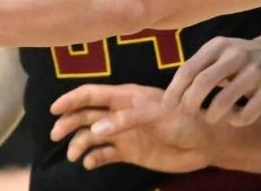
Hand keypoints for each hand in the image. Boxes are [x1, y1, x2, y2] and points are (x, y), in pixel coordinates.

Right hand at [50, 83, 213, 173]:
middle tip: (55, 135)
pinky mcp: (130, 153)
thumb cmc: (183, 118)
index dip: (70, 100)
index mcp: (123, 97)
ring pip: (91, 136)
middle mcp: (118, 114)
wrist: (206, 142)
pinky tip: (90, 164)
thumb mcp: (156, 113)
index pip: (90, 94)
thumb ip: (125, 120)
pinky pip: (105, 155)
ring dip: (78, 144)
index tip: (54, 109)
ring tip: (74, 156)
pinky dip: (94, 159)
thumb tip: (96, 130)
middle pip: (84, 115)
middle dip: (68, 123)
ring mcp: (123, 133)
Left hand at [164, 34, 260, 125]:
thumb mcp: (220, 52)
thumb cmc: (243, 57)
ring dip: (212, 114)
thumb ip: (201, 66)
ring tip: (210, 118)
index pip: (188, 68)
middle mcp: (235, 56)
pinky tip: (234, 118)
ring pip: (224, 100)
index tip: (166, 106)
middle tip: (187, 113)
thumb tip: (174, 91)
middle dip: (190, 101)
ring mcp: (255, 72)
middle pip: (203, 81)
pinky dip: (236, 120)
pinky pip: (248, 112)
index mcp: (218, 46)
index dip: (174, 89)